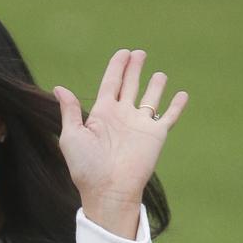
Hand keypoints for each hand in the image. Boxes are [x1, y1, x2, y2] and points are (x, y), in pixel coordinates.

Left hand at [52, 49, 187, 239]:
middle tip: (139, 53)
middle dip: (134, 69)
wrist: (109, 190)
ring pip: (150, 98)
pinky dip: (177, 105)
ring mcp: (140, 124)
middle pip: (130, 85)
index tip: (123, 53)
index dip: (116, 67)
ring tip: (160, 74)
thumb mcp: (72, 136)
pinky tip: (182, 94)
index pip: (110, 83)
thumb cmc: (87, 167)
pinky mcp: (156, 135)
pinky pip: (169, 116)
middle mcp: (122, 116)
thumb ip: (69, 111)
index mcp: (102, 114)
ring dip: (156, 85)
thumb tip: (59, 88)